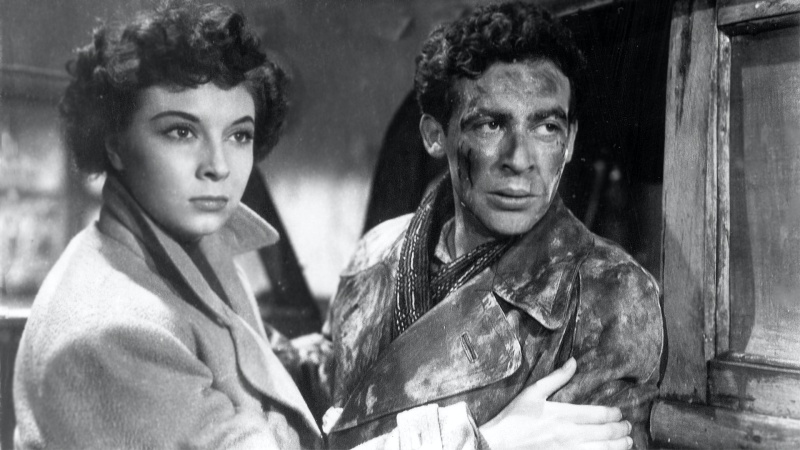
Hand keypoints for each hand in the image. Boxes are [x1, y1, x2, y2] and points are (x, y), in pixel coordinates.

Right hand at [479, 358, 631, 449]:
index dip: (613, 414)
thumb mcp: (532, 393)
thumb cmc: (513, 419)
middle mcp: (569, 434)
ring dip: (619, 446)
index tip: (619, 413)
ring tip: (627, 442)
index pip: (598, 414)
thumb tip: (573, 362)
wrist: (498, 445)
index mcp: (563, 414)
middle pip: (605, 432)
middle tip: (628, 427)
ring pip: (603, 449)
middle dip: (621, 429)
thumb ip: (556, 378)